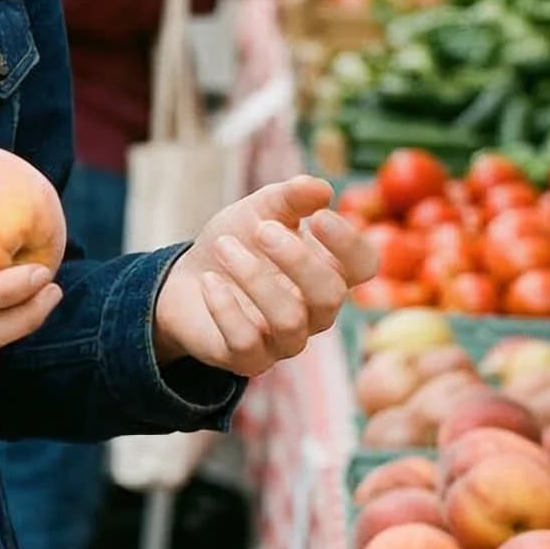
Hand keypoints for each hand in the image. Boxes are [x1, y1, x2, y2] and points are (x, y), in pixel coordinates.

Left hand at [153, 176, 376, 378]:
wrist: (185, 279)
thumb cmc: (237, 242)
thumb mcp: (258, 211)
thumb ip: (289, 198)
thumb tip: (321, 188)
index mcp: (329, 272)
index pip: (364, 266)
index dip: (348, 243)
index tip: (319, 217)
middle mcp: (315, 311)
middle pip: (330, 296)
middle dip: (297, 260)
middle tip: (262, 229)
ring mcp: (284, 340)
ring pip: (289, 321)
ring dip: (254, 278)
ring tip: (225, 246)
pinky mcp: (249, 360)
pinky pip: (248, 344)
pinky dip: (226, 309)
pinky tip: (209, 281)